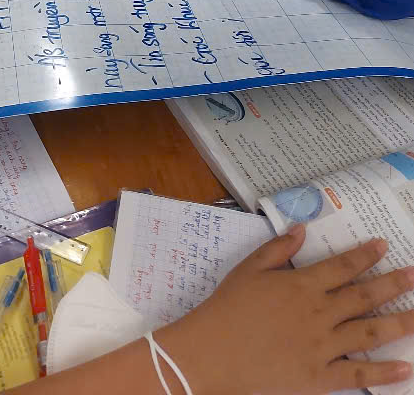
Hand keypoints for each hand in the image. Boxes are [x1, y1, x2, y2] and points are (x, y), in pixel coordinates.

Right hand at [162, 228, 413, 394]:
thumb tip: (303, 229)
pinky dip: (384, 374)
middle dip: (394, 284)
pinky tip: (406, 368)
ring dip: (400, 323)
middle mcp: (319, 313)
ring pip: (370, 333)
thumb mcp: (249, 269)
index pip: (343, 266)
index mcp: (302, 284)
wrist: (213, 353)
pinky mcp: (320, 378)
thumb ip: (278, 249)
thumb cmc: (227, 308)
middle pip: (364, 296)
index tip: (383, 245)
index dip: (365, 255)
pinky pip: (359, 376)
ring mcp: (323, 347)